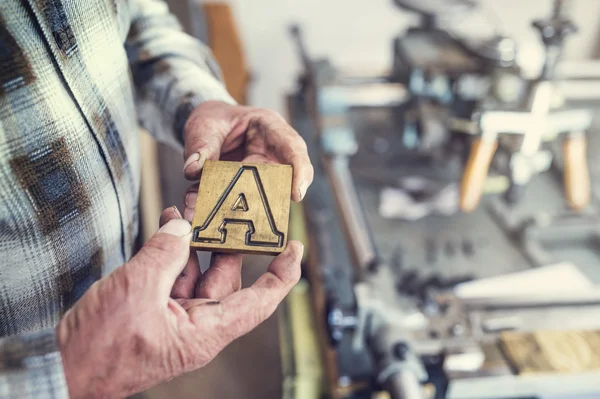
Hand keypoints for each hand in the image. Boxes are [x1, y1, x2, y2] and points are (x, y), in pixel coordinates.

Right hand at [56, 209, 302, 398]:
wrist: (63, 367)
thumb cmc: (100, 347)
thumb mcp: (136, 290)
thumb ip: (165, 254)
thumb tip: (183, 229)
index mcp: (206, 332)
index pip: (258, 302)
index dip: (281, 275)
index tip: (294, 248)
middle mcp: (197, 325)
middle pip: (225, 276)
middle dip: (225, 239)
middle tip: (225, 205)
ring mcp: (176, 316)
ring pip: (197, 271)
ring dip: (194, 240)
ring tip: (189, 208)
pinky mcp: (156, 309)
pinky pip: (173, 275)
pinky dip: (172, 251)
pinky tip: (169, 225)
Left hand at [181, 101, 313, 220]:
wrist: (205, 128)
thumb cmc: (214, 119)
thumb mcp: (205, 124)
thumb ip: (201, 145)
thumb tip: (194, 169)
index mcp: (269, 128)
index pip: (293, 147)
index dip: (300, 171)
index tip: (296, 195)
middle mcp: (269, 155)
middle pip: (279, 180)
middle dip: (264, 199)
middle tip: (249, 215)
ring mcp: (256, 175)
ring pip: (253, 197)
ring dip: (231, 207)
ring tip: (205, 212)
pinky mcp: (241, 191)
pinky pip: (231, 203)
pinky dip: (212, 208)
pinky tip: (195, 208)